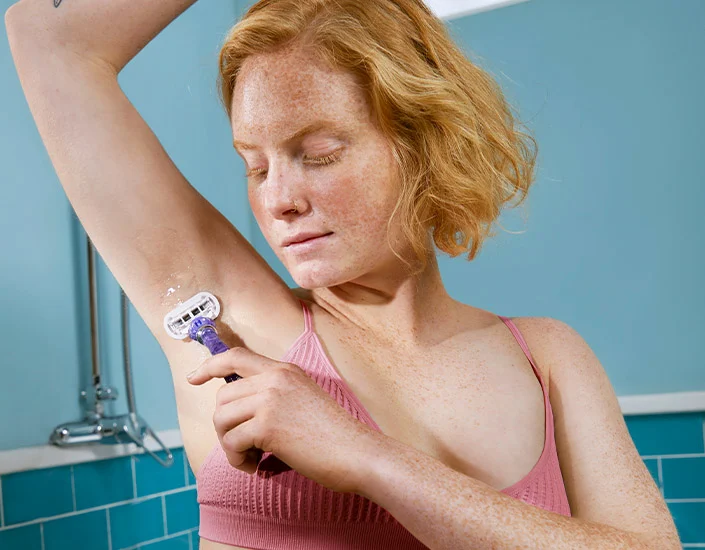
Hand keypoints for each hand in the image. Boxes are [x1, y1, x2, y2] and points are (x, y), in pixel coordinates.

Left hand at [186, 346, 381, 493]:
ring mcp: (271, 399)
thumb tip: (239, 411)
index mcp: (285, 370)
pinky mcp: (268, 425)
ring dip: (230, 445)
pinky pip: (232, 442)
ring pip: (221, 419)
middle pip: (222, 397)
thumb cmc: (333, 436)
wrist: (357, 453)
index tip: (194, 377)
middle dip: (224, 427)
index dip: (210, 365)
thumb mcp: (303, 400)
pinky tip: (258, 467)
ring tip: (251, 458)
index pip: (237, 356)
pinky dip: (239, 460)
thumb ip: (274, 395)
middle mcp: (275, 378)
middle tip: (244, 447)